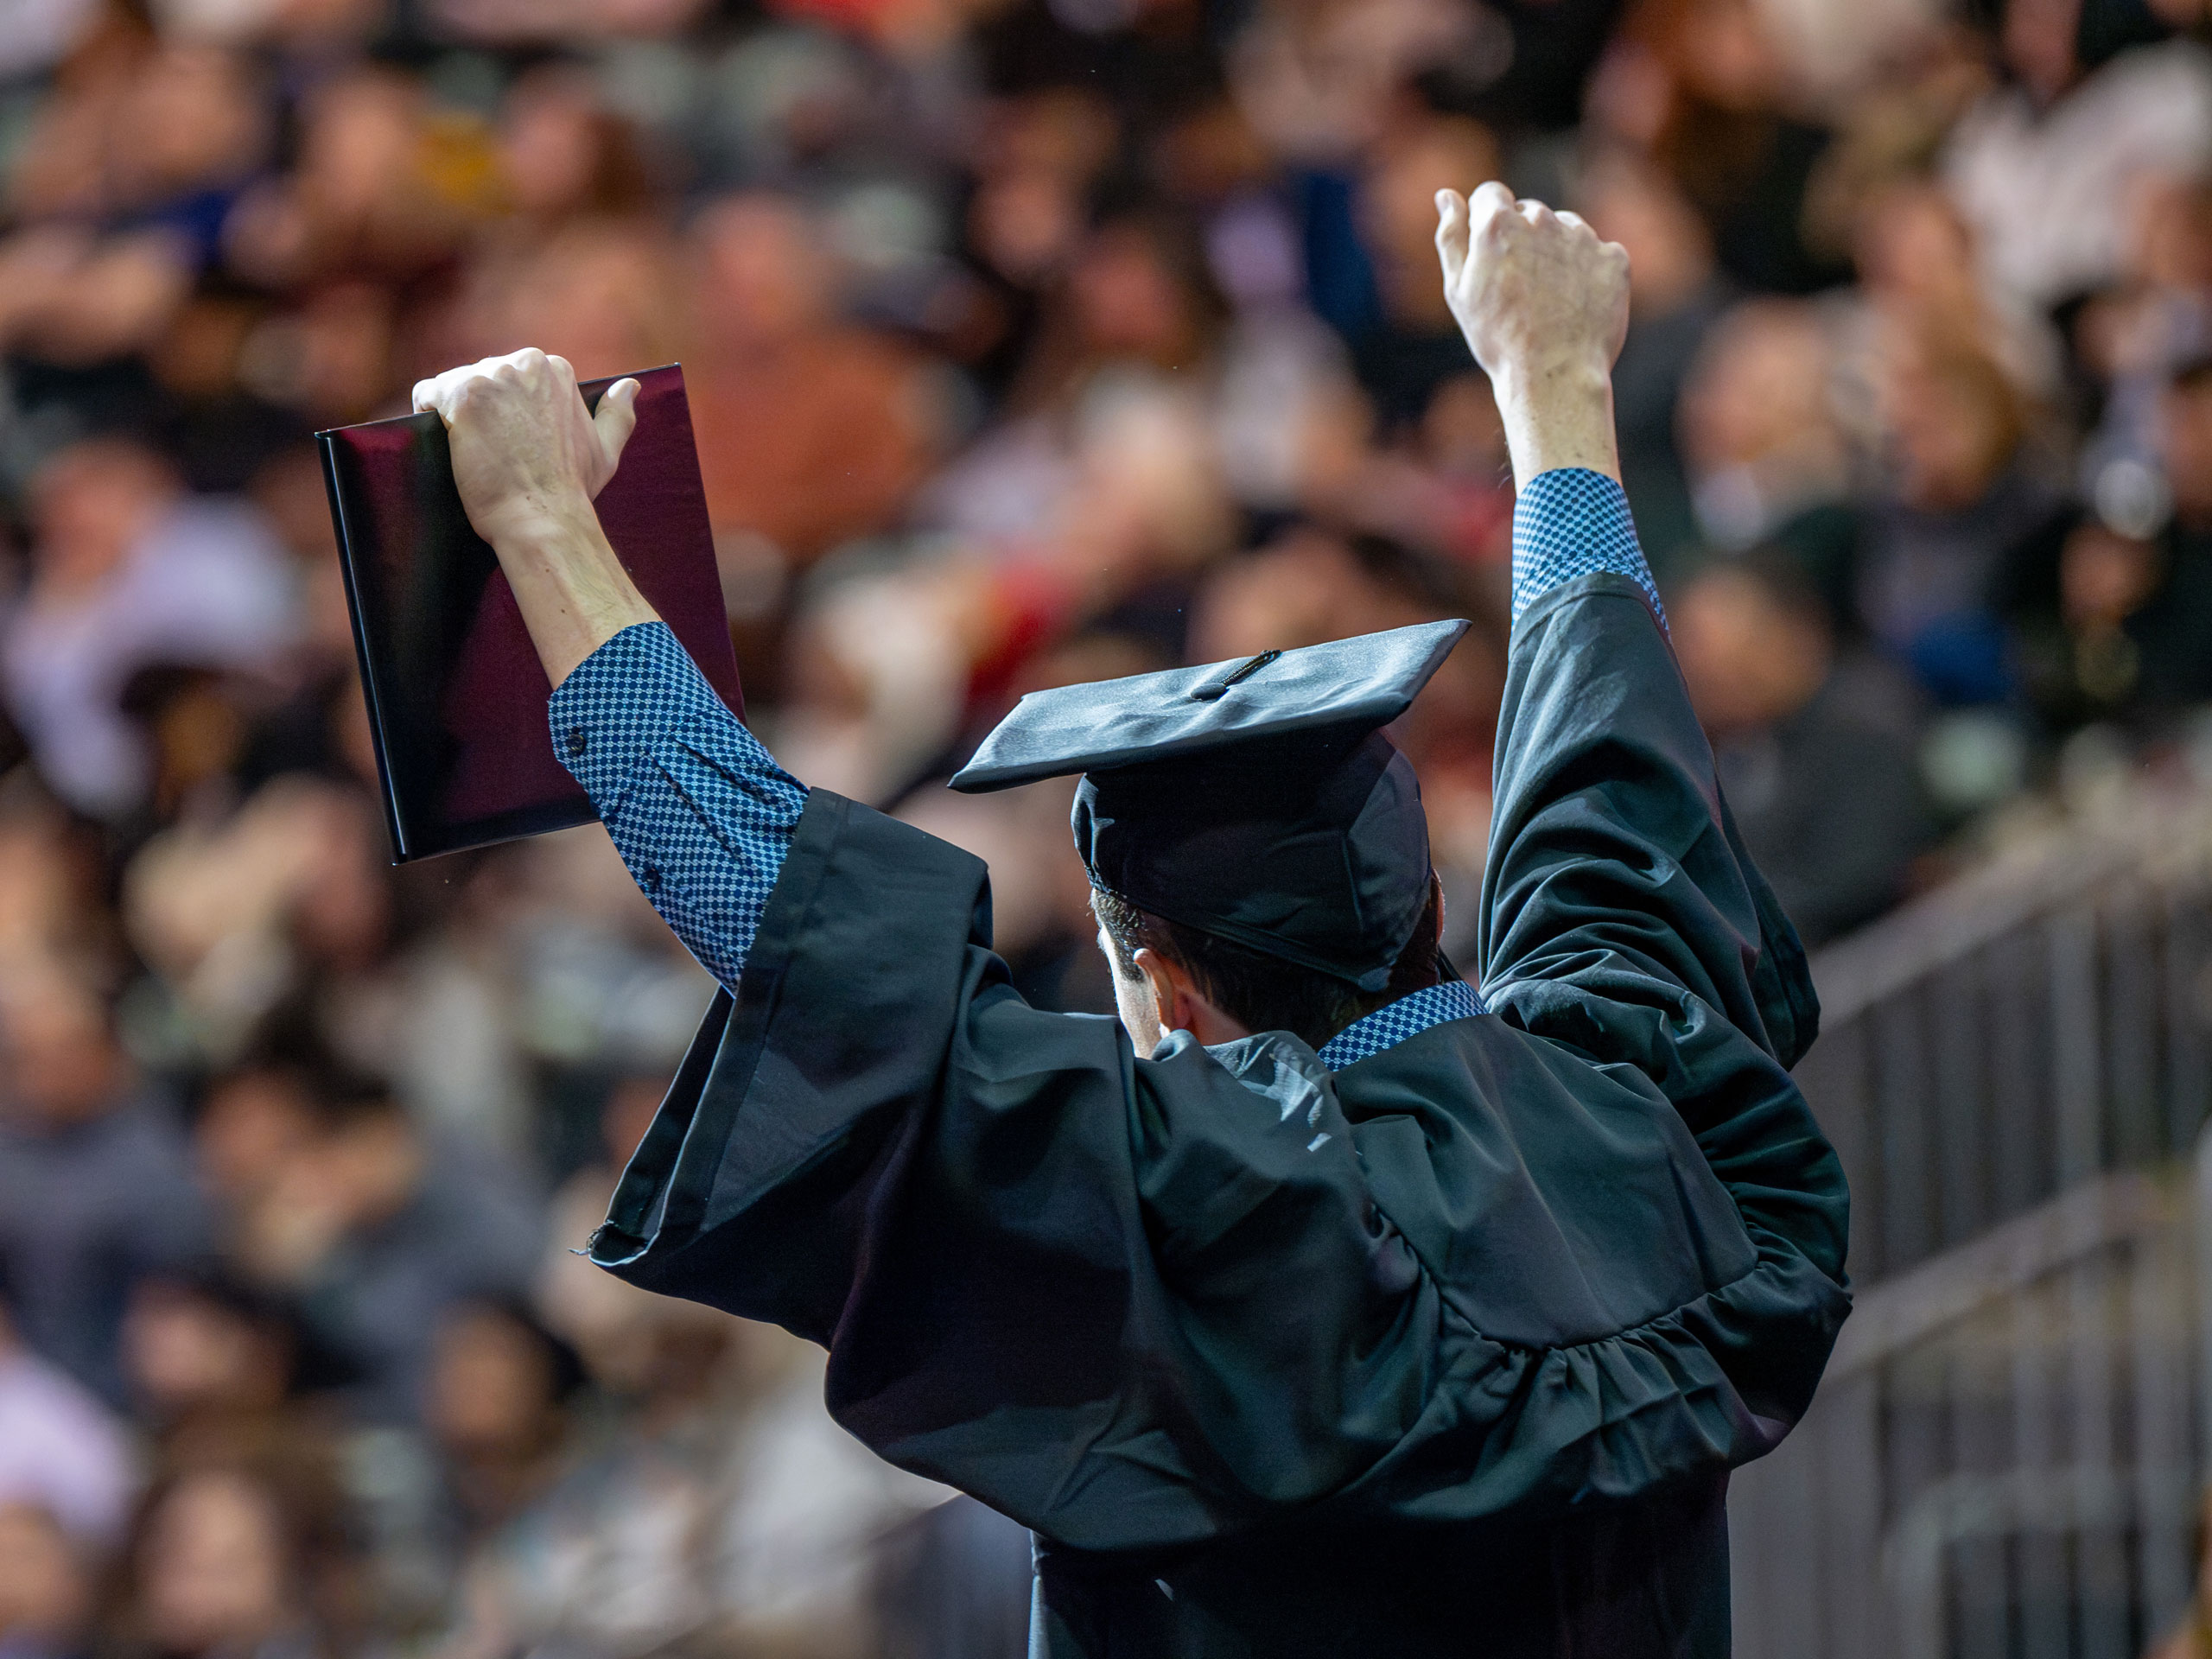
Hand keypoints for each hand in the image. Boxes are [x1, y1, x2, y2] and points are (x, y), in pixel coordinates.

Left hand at [412, 347, 639, 545]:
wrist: (544, 519)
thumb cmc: (572, 492)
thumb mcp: (605, 451)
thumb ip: (616, 415)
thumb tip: (629, 387)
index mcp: (556, 370)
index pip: (507, 375)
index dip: (502, 412)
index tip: (509, 443)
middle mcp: (526, 364)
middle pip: (479, 376)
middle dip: (478, 411)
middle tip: (493, 453)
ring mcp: (494, 377)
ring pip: (451, 384)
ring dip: (453, 416)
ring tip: (473, 453)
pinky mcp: (464, 395)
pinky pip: (427, 394)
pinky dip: (428, 418)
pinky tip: (448, 444)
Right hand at [1435, 184, 1628, 486]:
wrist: (1554, 377)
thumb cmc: (1498, 339)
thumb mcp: (1459, 291)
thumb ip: (1451, 237)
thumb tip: (1447, 196)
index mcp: (1498, 224)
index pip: (1490, 195)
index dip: (1486, 221)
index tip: (1490, 253)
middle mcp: (1543, 219)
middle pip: (1529, 213)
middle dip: (1522, 240)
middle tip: (1519, 290)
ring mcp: (1583, 236)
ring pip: (1565, 230)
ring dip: (1556, 253)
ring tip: (1549, 301)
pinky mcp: (1614, 257)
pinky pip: (1597, 254)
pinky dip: (1588, 273)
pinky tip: (1576, 306)